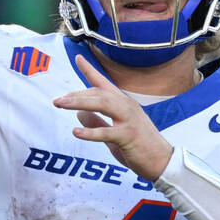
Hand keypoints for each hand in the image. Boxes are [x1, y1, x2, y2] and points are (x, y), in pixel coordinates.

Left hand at [53, 55, 173, 181]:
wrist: (163, 162)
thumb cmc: (140, 147)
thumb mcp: (114, 134)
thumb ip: (97, 122)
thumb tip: (79, 113)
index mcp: (123, 104)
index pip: (104, 83)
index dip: (90, 70)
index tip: (77, 57)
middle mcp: (127, 106)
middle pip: (99, 93)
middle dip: (76, 94)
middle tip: (57, 100)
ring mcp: (129, 120)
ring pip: (102, 104)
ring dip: (80, 102)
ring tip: (61, 104)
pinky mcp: (130, 136)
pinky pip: (108, 132)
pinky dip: (91, 132)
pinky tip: (76, 132)